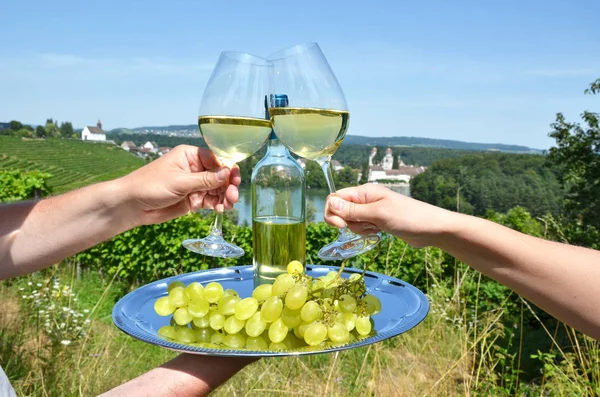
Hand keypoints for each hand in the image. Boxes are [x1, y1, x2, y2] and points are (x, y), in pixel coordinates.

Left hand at [117, 145, 240, 225]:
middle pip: (220, 175)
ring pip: (217, 189)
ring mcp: (195, 184)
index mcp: (190, 156)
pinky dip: (218, 204)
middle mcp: (195, 168)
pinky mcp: (193, 199)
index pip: (216, 159)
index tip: (235, 181)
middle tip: (233, 197)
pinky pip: (211, 200)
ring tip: (227, 206)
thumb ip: (205, 179)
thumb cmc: (151, 186)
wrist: (132, 205)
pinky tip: (220, 210)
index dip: (228, 169)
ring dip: (225, 196)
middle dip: (228, 185)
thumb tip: (227, 173)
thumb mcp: (179, 182)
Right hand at [324, 184, 454, 247]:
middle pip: (341, 211)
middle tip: (366, 226)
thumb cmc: (408, 217)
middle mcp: (364, 199)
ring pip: (351, 222)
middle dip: (348, 222)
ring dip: (360, 229)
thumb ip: (353, 210)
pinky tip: (380, 232)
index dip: (333, 212)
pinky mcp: (376, 222)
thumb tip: (331, 204)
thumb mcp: (378, 214)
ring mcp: (370, 211)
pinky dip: (367, 232)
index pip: (335, 198)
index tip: (341, 226)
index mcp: (364, 192)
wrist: (431, 229)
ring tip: (378, 228)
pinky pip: (361, 227)